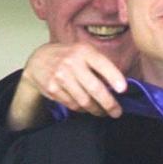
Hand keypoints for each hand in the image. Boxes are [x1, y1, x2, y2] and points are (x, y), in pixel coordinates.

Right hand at [7, 42, 127, 129]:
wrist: (38, 60)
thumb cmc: (68, 56)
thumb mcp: (84, 52)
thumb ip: (100, 65)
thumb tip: (117, 86)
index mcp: (83, 51)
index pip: (102, 64)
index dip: (114, 77)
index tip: (123, 89)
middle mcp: (72, 62)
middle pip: (94, 88)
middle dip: (109, 103)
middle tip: (117, 112)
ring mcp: (60, 76)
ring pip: (84, 100)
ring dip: (96, 110)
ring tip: (103, 112)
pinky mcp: (53, 88)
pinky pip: (73, 105)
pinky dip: (82, 109)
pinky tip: (86, 108)